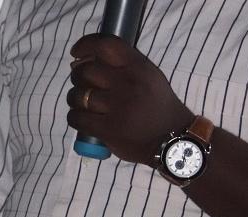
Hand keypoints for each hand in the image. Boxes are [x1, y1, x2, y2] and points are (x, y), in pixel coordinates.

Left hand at [67, 34, 194, 164]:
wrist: (173, 139)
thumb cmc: (159, 106)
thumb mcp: (150, 77)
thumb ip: (124, 66)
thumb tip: (85, 60)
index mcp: (138, 67)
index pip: (105, 45)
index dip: (85, 45)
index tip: (76, 52)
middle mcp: (127, 84)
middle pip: (86, 71)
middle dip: (78, 77)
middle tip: (82, 85)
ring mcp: (117, 107)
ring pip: (78, 95)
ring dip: (75, 98)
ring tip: (82, 103)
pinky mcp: (109, 129)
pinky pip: (77, 118)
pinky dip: (74, 117)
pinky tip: (81, 118)